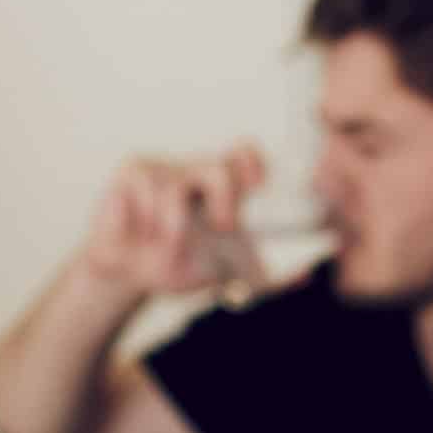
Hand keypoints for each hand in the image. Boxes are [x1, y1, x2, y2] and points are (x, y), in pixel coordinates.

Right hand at [80, 143, 268, 296]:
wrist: (129, 274)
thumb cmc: (181, 264)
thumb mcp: (223, 271)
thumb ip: (261, 275)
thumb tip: (302, 278)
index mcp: (223, 187)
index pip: (244, 154)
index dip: (253, 163)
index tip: (256, 187)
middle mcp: (196, 171)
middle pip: (219, 166)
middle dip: (225, 197)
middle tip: (224, 227)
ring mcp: (164, 168)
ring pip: (174, 189)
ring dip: (171, 231)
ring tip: (164, 244)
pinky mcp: (132, 172)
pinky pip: (144, 190)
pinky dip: (143, 221)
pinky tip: (138, 231)